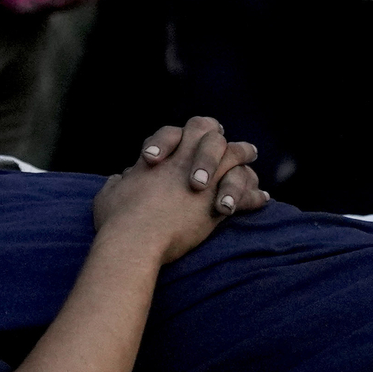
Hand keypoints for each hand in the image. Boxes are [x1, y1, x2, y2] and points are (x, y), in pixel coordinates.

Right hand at [97, 117, 265, 264]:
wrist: (136, 240)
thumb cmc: (118, 218)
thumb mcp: (109, 193)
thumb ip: (118, 182)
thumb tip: (119, 179)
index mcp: (160, 157)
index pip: (178, 132)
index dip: (186, 135)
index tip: (194, 138)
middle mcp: (184, 161)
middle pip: (211, 133)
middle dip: (221, 138)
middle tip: (230, 143)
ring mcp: (204, 181)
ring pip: (235, 154)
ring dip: (244, 155)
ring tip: (252, 157)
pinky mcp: (217, 205)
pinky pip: (245, 193)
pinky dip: (255, 196)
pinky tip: (263, 199)